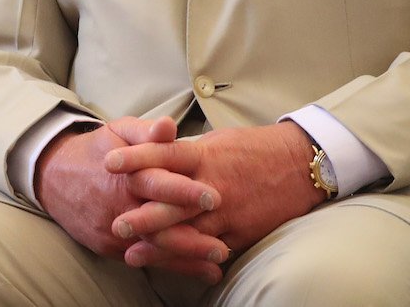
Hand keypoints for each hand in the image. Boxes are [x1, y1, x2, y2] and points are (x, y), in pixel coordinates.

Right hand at [36, 118, 226, 282]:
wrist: (53, 175)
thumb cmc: (97, 150)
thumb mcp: (119, 132)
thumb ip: (147, 132)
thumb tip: (169, 125)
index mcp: (125, 174)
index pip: (156, 182)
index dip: (184, 190)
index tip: (214, 196)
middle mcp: (119, 205)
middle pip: (157, 225)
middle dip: (191, 237)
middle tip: (223, 244)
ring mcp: (112, 230)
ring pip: (153, 248)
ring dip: (187, 257)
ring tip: (218, 261)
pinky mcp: (109, 247)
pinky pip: (144, 259)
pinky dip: (173, 266)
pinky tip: (199, 270)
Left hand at [105, 121, 323, 265]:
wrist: (300, 165)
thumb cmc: (256, 149)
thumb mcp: (218, 142)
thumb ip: (187, 154)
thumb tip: (158, 156)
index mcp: (206, 156)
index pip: (165, 155)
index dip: (136, 158)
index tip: (109, 163)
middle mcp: (214, 186)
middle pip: (172, 203)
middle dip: (142, 215)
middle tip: (115, 224)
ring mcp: (228, 213)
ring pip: (188, 233)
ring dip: (159, 246)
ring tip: (132, 254)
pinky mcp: (241, 233)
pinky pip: (210, 249)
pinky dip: (188, 259)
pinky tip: (169, 266)